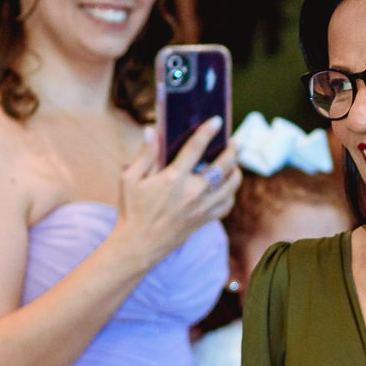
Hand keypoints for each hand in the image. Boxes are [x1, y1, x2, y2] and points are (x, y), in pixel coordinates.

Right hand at [110, 120, 239, 269]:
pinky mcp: (205, 219)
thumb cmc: (132, 209)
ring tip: (235, 162)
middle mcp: (193, 192)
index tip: (217, 120)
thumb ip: (144, 154)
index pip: (195, 148)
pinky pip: (228, 204)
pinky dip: (231, 193)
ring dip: (236, 170)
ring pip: (231, 185)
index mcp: (173, 178)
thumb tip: (151, 130)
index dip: (207, 131)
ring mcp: (202, 207)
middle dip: (233, 150)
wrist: (139, 244)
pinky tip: (227, 187)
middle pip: (223, 165)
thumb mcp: (129, 179)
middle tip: (235, 142)